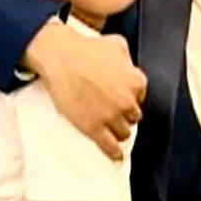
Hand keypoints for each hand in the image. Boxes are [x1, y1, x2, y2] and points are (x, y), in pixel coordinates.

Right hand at [24, 19, 146, 160]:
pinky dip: (114, 153)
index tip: (123, 98)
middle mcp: (128, 101)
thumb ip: (126, 57)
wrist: (60, 57)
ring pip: (124, 132)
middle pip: (133, 116)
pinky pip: (109, 146)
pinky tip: (115, 156)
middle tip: (114, 112)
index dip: (130, 97)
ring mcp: (112, 116)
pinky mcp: (94, 128)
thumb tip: (127, 63)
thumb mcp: (116, 44)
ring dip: (119, 132)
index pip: (140, 96)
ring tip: (113, 132)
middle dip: (125, 115)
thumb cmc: (85, 48)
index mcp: (136, 81)